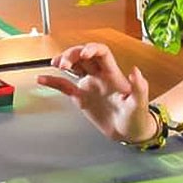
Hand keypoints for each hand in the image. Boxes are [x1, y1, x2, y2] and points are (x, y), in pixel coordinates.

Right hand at [37, 42, 154, 142]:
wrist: (129, 133)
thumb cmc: (137, 117)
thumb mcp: (140, 103)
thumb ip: (139, 87)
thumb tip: (135, 71)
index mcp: (113, 74)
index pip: (101, 53)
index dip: (92, 49)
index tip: (83, 53)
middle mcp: (99, 76)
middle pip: (83, 56)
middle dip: (73, 54)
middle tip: (64, 63)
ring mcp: (89, 85)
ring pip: (74, 66)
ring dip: (64, 61)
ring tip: (56, 63)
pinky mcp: (81, 97)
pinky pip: (64, 86)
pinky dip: (53, 81)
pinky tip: (42, 78)